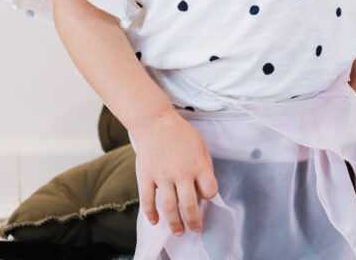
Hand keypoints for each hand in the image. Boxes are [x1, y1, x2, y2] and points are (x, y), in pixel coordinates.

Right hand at [133, 110, 217, 235]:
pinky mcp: (146, 177)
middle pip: (188, 204)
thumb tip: (205, 190)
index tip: (207, 198)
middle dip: (193, 221)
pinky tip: (156, 221)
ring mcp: (161, 176)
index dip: (210, 195)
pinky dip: (151, 214)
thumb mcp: (200, 146)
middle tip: (195, 230)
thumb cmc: (181, 134)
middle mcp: (180, 172)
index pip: (209, 188)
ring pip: (168, 207)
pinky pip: (147, 201)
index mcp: (197, 163)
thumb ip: (204, 167)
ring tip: (179, 232)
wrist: (155, 122)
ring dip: (174, 223)